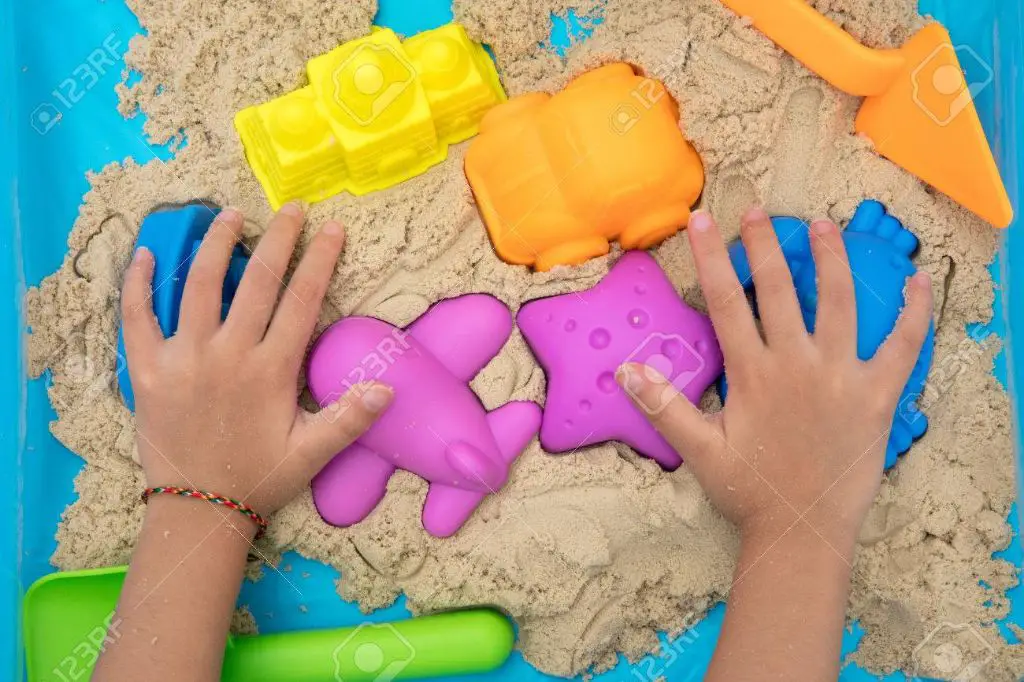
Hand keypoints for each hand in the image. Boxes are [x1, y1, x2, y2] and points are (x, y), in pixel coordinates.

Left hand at [120, 204, 392, 520]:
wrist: (197, 509)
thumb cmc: (259, 478)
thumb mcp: (311, 453)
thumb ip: (349, 418)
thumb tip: (388, 386)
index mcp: (270, 370)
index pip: (301, 301)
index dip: (319, 260)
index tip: (331, 229)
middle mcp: (228, 354)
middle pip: (256, 282)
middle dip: (278, 240)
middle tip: (291, 209)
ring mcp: (184, 358)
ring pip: (199, 288)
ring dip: (216, 247)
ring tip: (229, 216)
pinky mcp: (149, 370)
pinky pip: (138, 318)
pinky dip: (140, 285)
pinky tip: (147, 254)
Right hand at [618, 207, 932, 549]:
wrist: (804, 531)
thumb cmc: (749, 491)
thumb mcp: (699, 450)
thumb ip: (665, 405)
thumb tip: (628, 368)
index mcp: (753, 373)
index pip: (727, 301)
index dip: (712, 257)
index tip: (703, 221)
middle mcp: (796, 363)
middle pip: (779, 289)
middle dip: (764, 245)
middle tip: (756, 211)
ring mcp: (840, 375)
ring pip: (838, 302)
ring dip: (830, 259)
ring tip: (824, 225)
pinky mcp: (877, 394)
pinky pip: (901, 346)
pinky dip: (912, 313)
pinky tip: (918, 282)